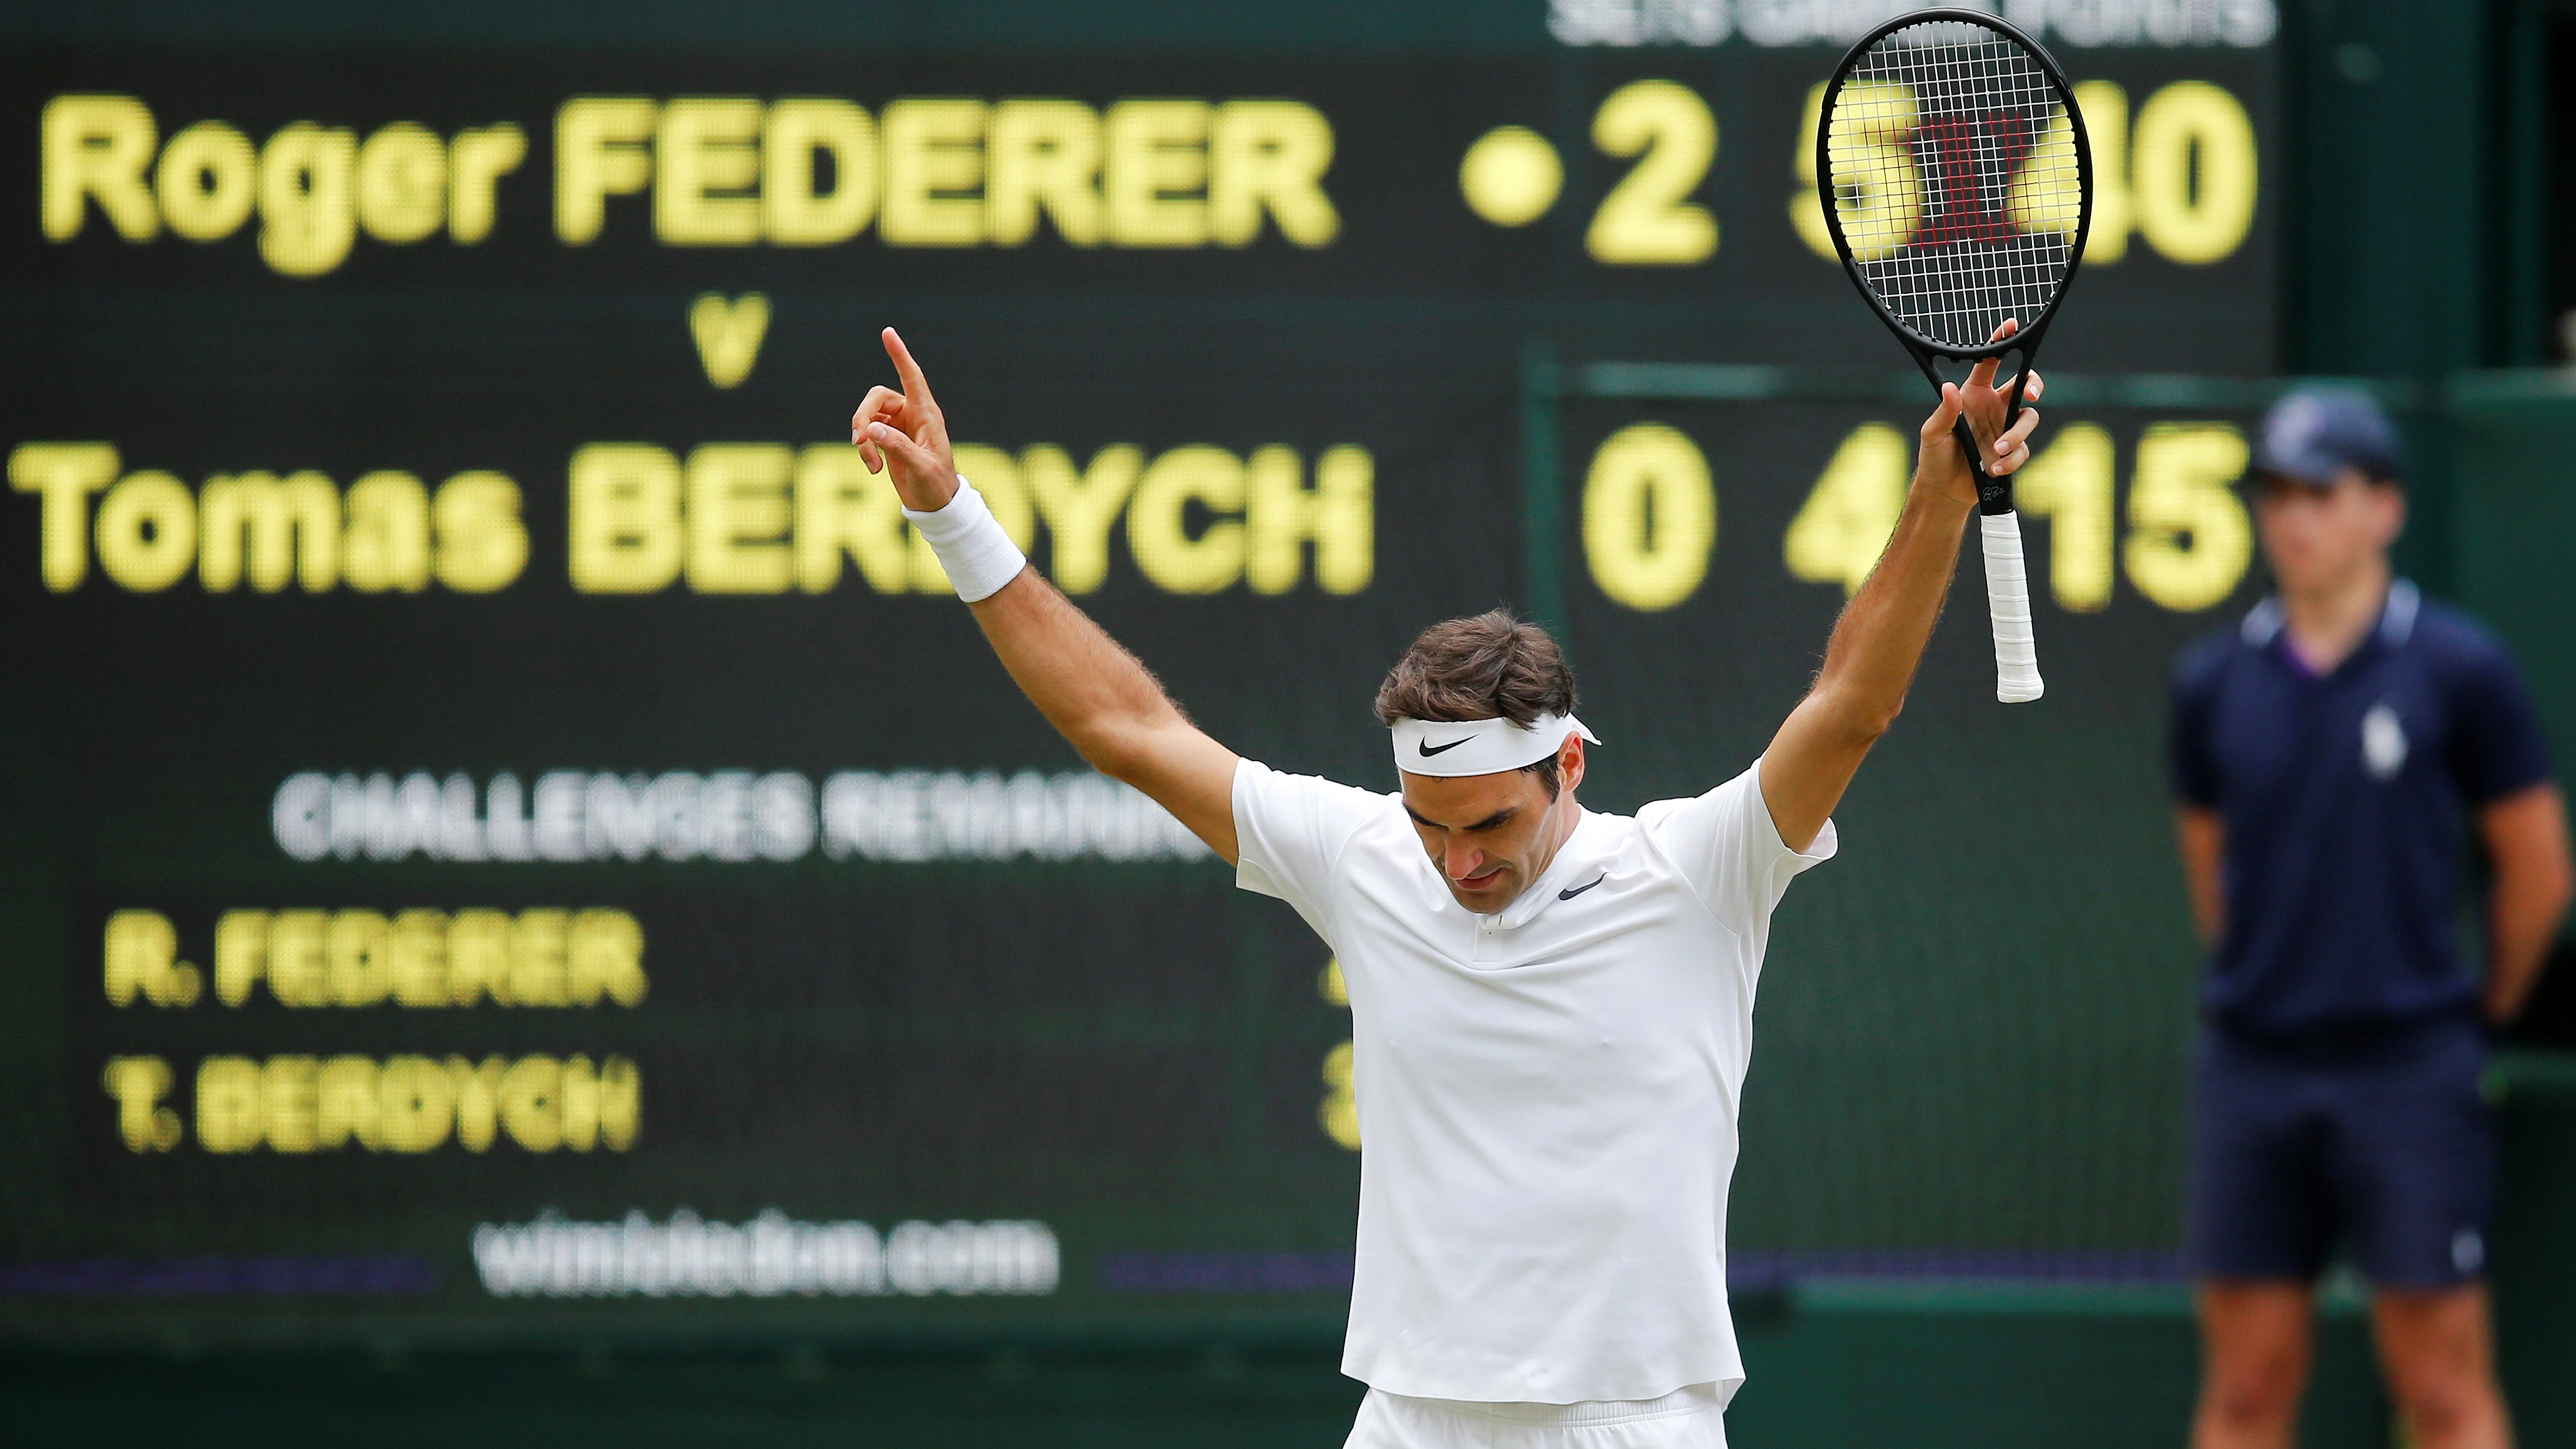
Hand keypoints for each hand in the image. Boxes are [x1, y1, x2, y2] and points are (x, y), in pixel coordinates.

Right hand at [849, 327, 959, 511]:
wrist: (935, 505)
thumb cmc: (936, 484)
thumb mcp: (921, 467)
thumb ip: (897, 447)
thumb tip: (871, 430)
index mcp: (927, 413)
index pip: (912, 377)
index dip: (900, 355)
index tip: (888, 332)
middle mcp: (911, 414)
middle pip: (876, 398)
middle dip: (862, 418)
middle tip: (860, 442)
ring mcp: (898, 425)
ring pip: (867, 416)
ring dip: (862, 438)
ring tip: (871, 464)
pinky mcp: (887, 439)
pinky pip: (866, 434)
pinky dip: (864, 450)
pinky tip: (874, 469)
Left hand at [1916, 318, 2045, 506]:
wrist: (1943, 490)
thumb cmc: (1934, 456)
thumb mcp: (1932, 433)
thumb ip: (1944, 412)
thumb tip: (1949, 388)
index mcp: (1975, 394)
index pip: (1990, 362)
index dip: (2001, 343)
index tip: (2011, 326)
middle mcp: (1995, 406)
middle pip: (2026, 384)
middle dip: (2035, 385)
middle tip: (2031, 395)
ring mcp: (2006, 428)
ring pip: (2029, 418)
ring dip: (2016, 435)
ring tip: (1996, 450)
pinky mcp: (2013, 451)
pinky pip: (2024, 450)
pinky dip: (2011, 460)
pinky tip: (1992, 469)